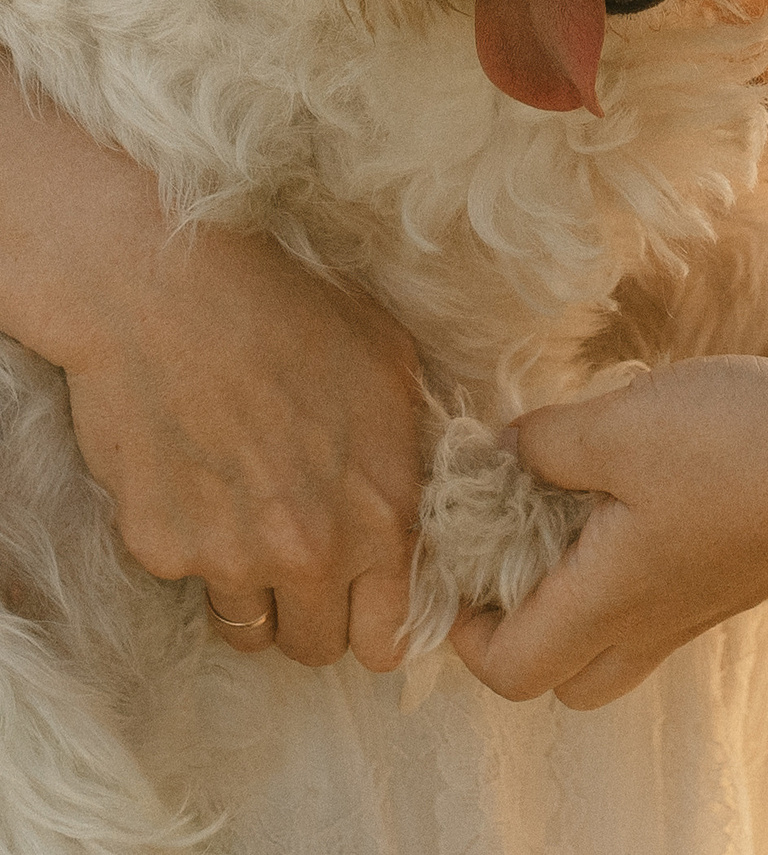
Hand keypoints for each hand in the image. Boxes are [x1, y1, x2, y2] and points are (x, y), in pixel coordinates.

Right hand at [0, 81, 424, 669]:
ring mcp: (230, 558)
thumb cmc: (292, 315)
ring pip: (250, 631)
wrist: (169, 294)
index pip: (393, 639)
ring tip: (251, 532)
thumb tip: (429, 497)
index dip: (378, 626)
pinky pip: (188, 580)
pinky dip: (192, 551)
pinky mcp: (160, 548)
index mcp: (384, 516)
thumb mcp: (394, 372)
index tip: (366, 603)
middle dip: (316, 616)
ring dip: (255, 598)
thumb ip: (413, 455)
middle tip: (304, 567)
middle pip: (319, 648)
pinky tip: (199, 487)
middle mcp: (312, 553)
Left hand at [449, 356, 767, 708]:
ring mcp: (701, 604)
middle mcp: (649, 621)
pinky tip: (650, 485)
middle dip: (525, 625)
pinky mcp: (740, 575)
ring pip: (618, 640)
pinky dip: (639, 563)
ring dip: (585, 593)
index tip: (465, 559)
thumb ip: (547, 441)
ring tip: (581, 510)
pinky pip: (667, 598)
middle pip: (564, 676)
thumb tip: (507, 450)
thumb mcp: (622, 424)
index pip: (506, 669)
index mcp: (605, 602)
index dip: (465, 632)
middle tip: (518, 546)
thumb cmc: (743, 449)